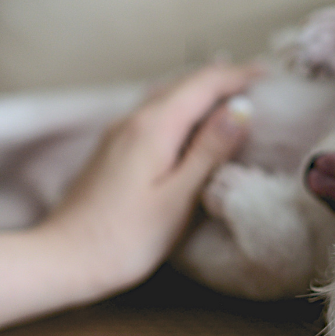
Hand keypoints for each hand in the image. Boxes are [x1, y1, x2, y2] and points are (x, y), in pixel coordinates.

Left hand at [36, 63, 262, 293]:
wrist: (63, 259)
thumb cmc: (124, 239)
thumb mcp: (178, 198)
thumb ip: (209, 151)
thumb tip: (241, 110)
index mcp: (153, 127)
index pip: (203, 84)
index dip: (239, 76)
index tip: (270, 76)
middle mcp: (133, 120)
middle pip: (184, 83)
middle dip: (223, 78)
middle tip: (260, 81)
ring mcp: (119, 133)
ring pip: (167, 95)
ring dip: (201, 90)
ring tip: (233, 95)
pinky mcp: (113, 149)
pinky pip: (155, 112)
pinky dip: (182, 106)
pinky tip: (192, 122)